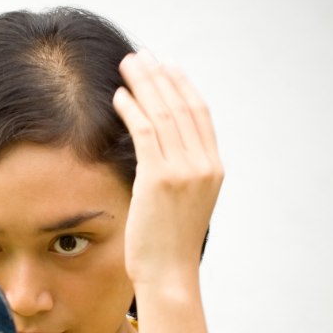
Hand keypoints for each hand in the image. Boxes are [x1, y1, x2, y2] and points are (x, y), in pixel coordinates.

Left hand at [113, 52, 222, 285]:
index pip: (200, 113)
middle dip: (160, 76)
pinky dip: (131, 111)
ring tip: (127, 65)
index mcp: (213, 168)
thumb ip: (181, 172)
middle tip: (141, 56)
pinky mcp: (160, 180)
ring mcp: (185, 171)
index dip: (182, 85)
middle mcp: (204, 165)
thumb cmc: (170, 243)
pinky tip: (119, 96)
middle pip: (182, 106)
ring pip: (164, 114)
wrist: (169, 275)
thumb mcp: (185, 202)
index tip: (166, 66)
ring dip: (144, 85)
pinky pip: (145, 133)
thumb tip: (160, 149)